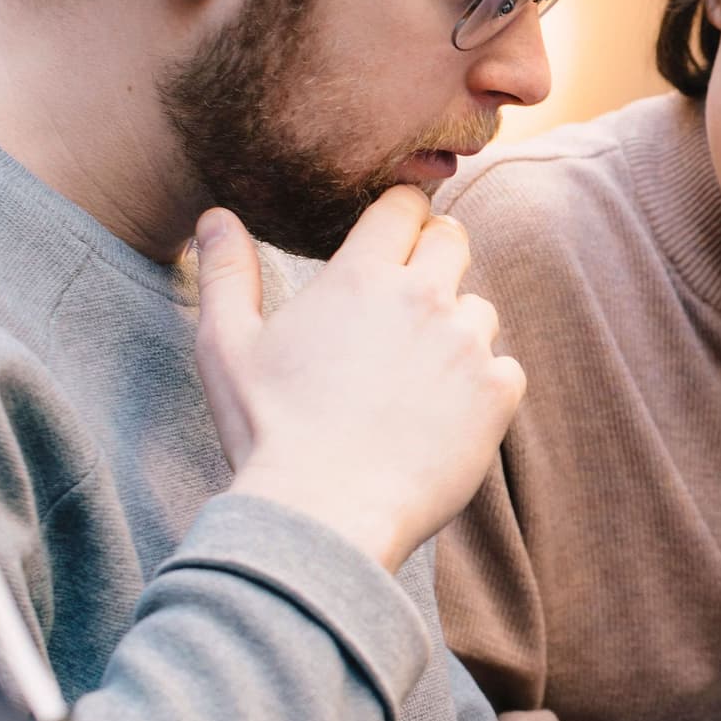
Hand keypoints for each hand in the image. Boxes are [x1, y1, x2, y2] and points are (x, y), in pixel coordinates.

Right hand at [190, 187, 524, 571]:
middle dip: (435, 258)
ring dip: (456, 331)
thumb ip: (226, 272)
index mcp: (361, 275)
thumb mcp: (226, 346)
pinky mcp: (497, 393)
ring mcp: (467, 344)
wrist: (323, 515)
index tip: (390, 241)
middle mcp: (423, 296)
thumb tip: (215, 216)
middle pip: (453, 240)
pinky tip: (441, 418)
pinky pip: (505, 368)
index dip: (399, 217)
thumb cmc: (268, 431)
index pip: (404, 205)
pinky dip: (482, 387)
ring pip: (479, 310)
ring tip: (414, 379)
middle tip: (406, 305)